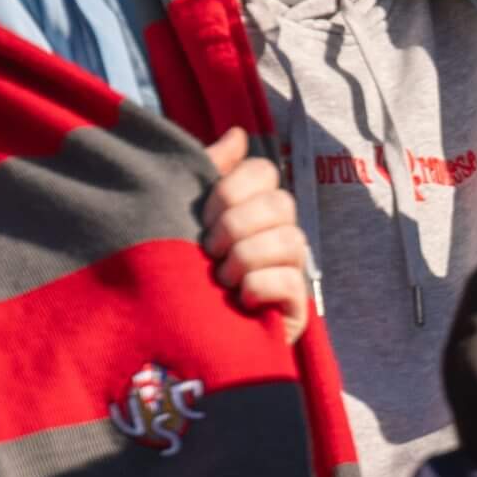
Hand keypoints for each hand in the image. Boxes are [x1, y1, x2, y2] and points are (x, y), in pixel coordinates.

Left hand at [201, 128, 311, 344]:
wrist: (181, 343)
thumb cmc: (185, 274)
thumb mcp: (188, 220)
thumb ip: (210, 174)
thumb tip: (237, 133)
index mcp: (254, 207)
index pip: (263, 171)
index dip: (231, 189)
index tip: (202, 216)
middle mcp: (280, 232)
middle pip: (279, 203)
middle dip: (235, 226)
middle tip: (209, 251)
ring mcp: (291, 268)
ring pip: (290, 240)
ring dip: (245, 259)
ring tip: (221, 280)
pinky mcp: (295, 305)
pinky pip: (290, 281)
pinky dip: (257, 288)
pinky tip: (238, 301)